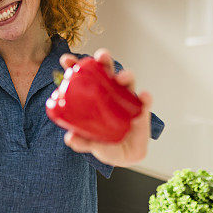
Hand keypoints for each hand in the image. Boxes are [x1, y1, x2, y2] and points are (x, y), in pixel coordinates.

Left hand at [59, 49, 152, 167]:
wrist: (124, 156)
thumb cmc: (105, 143)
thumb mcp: (90, 143)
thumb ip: (81, 141)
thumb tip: (71, 138)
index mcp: (94, 95)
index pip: (85, 76)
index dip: (76, 66)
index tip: (66, 60)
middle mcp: (110, 92)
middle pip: (108, 70)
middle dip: (104, 59)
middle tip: (101, 56)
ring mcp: (126, 99)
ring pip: (128, 81)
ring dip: (126, 75)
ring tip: (121, 78)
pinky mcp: (142, 109)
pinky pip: (145, 102)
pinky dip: (146, 97)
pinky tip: (144, 96)